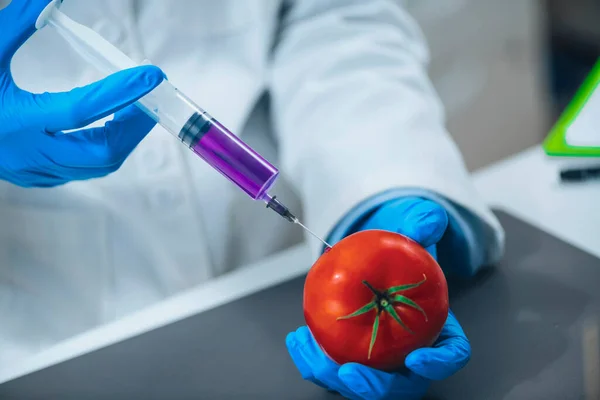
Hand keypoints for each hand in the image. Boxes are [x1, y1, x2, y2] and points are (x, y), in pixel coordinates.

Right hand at [0, 0, 164, 186]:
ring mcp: (31, 170)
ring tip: (133, 110)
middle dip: (133, 126)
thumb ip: (16, 23)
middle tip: (149, 98)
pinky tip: (104, 128)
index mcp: (14, 120)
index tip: (150, 75)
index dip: (120, 91)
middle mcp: (27, 152)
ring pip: (96, 166)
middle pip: (102, 153)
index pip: (81, 109)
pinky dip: (102, 149)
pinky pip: (81, 170)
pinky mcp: (33, 176)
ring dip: (121, 138)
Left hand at [287, 197, 470, 398]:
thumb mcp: (409, 232)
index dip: (437, 363)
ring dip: (333, 376)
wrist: (372, 258)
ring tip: (310, 349)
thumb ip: (421, 225)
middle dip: (376, 387)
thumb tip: (431, 219)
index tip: (417, 358)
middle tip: (351, 373)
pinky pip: (332, 368)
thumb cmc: (398, 252)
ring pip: (362, 385)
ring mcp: (379, 361)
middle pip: (401, 385)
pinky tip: (298, 338)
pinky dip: (313, 359)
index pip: (450, 355)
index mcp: (437, 330)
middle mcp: (410, 353)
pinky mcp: (350, 359)